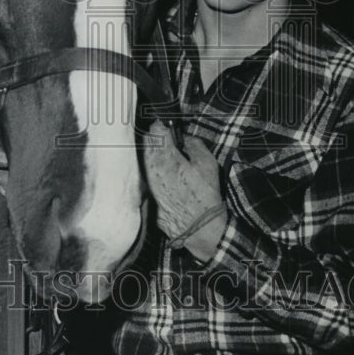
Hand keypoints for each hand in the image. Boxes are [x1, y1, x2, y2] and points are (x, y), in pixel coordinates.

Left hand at [142, 121, 226, 261]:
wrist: (200, 228)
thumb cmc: (206, 196)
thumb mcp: (208, 164)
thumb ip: (194, 145)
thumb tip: (184, 137)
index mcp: (167, 158)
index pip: (156, 132)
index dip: (162, 126)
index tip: (166, 125)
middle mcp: (153, 169)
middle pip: (147, 144)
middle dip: (155, 138)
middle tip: (165, 137)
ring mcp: (149, 184)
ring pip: (145, 159)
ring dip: (152, 153)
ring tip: (164, 153)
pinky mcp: (149, 196)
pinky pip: (147, 175)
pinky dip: (153, 169)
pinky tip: (164, 172)